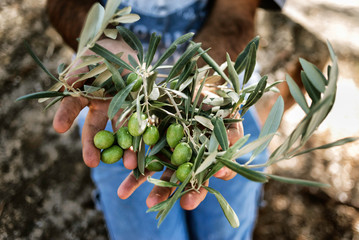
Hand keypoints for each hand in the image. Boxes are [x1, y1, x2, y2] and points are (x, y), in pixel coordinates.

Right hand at [53, 38, 137, 167]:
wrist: (125, 50)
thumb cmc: (101, 54)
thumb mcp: (88, 60)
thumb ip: (77, 73)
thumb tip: (67, 83)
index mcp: (86, 97)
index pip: (72, 109)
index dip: (65, 117)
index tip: (58, 127)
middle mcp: (104, 108)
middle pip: (97, 131)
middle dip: (94, 147)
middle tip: (92, 163)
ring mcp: (123, 110)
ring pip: (123, 132)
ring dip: (126, 149)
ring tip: (130, 164)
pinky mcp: (142, 108)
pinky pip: (144, 123)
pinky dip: (147, 136)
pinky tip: (152, 149)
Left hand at [117, 88, 243, 209]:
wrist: (205, 87)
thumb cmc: (222, 110)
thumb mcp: (231, 127)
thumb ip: (230, 149)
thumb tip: (222, 174)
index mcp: (201, 161)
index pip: (198, 182)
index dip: (193, 194)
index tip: (185, 204)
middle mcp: (181, 156)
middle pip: (171, 178)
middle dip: (161, 192)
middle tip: (151, 205)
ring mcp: (165, 144)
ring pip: (150, 165)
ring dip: (136, 179)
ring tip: (122, 193)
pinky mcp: (151, 130)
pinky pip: (138, 143)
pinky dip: (128, 152)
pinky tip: (120, 161)